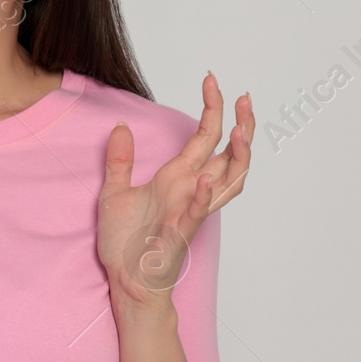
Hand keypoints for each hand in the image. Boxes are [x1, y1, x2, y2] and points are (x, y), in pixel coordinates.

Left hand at [98, 71, 252, 314]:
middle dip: (242, 126)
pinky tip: (205, 181)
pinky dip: (204, 198)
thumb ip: (119, 160)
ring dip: (237, 159)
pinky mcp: (180, 234)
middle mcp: (190, 191)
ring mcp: (189, 212)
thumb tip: (119, 127)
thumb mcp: (114, 192)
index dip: (212, 108)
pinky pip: (197, 215)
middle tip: (246, 98)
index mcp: (177, 177)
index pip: (204, 137)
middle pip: (229, 154)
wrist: (124, 280)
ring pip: (228, 183)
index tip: (212, 81)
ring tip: (239, 131)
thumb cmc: (125, 243)